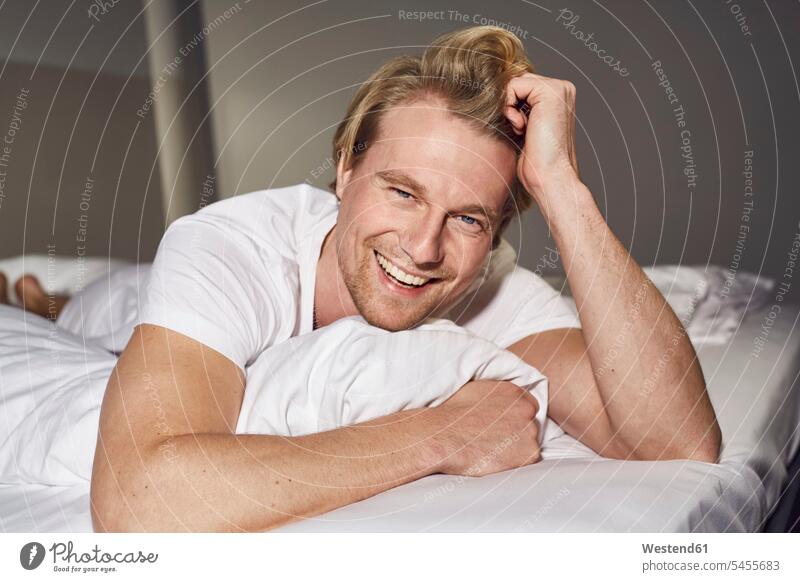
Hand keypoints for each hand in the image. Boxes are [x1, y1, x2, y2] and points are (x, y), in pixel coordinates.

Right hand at [432, 380, 540, 475]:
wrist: (443, 437)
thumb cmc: (452, 414)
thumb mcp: (476, 390)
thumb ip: (497, 394)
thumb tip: (500, 400)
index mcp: (514, 391)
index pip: (527, 405)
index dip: (515, 417)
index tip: (502, 425)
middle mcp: (526, 409)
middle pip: (530, 424)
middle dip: (516, 433)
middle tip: (494, 439)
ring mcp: (530, 431)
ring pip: (529, 443)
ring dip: (516, 448)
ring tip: (491, 449)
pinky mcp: (529, 454)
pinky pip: (527, 460)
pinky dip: (514, 462)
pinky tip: (495, 458)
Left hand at [504, 73, 579, 201]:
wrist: (549, 177)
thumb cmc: (536, 161)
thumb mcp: (524, 128)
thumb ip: (518, 108)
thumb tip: (495, 95)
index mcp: (558, 97)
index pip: (521, 86)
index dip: (511, 105)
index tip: (519, 129)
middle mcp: (562, 89)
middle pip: (517, 82)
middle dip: (509, 105)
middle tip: (520, 129)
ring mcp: (559, 88)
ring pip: (514, 82)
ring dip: (509, 107)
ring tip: (522, 129)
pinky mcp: (551, 91)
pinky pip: (513, 85)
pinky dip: (509, 106)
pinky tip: (520, 126)